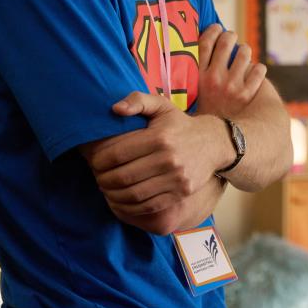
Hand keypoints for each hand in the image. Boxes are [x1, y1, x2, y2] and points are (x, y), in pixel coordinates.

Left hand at [87, 91, 229, 215]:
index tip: (93, 161)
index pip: (117, 153)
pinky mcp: (180, 192)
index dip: (98, 160)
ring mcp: (176, 178)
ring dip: (112, 195)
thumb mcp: (162, 106)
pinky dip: (129, 207)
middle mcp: (168, 159)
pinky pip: (148, 206)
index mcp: (159, 137)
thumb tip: (115, 109)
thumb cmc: (180, 124)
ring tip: (106, 188)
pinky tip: (121, 200)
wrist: (214, 143)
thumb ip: (138, 100)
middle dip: (102, 179)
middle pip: (122, 176)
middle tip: (97, 176)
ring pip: (133, 194)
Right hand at [193, 24, 265, 118]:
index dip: (212, 31)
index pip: (204, 44)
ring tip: (244, 54)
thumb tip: (199, 55)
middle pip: (225, 43)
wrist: (220, 141)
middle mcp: (215, 79)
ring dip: (245, 51)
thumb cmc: (205, 117)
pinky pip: (258, 70)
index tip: (216, 28)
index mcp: (198, 78)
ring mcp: (233, 86)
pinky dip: (258, 69)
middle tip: (231, 37)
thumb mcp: (191, 98)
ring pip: (244, 54)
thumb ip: (193, 79)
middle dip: (230, 36)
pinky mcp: (248, 94)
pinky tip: (254, 71)